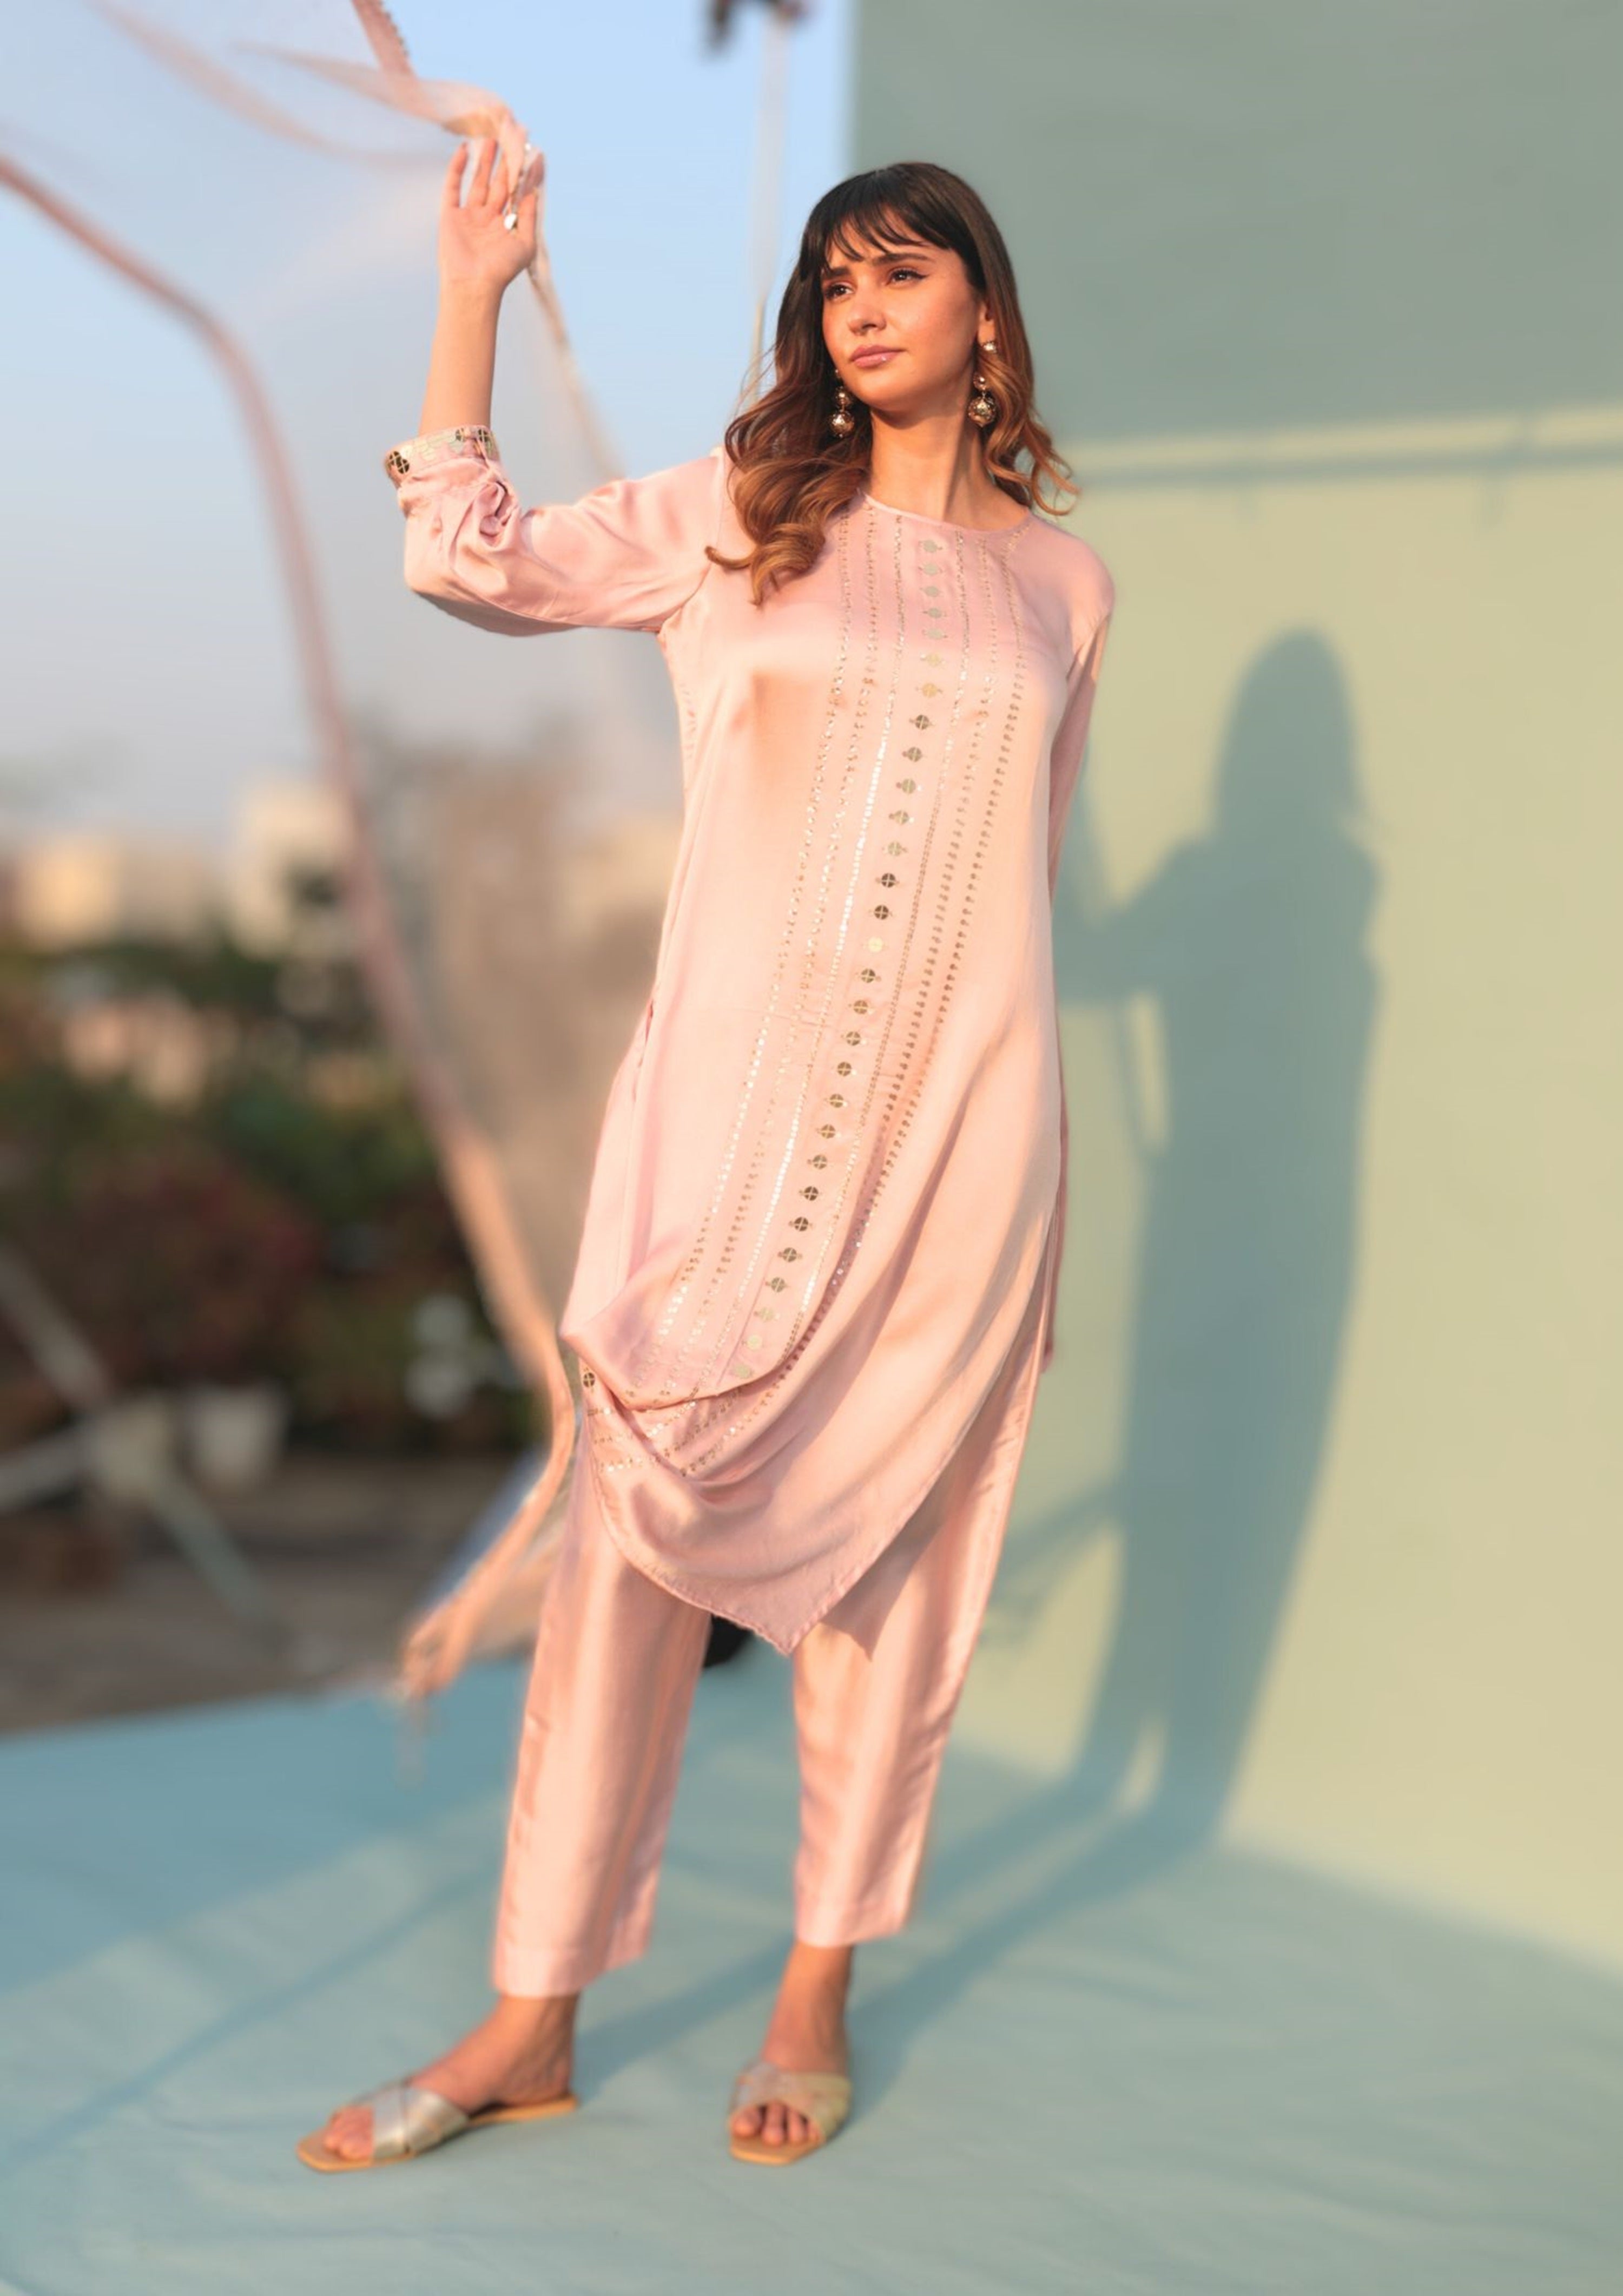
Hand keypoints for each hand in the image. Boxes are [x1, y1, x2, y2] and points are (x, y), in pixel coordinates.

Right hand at [438, 133, 541, 299]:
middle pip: (497, 184)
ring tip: (490, 140)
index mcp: (505, 226)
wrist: (473, 284)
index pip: (515, 194)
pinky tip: (464, 150)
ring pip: (477, 181)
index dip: (521, 175)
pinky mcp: (450, 215)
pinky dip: (457, 168)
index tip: (529, 153)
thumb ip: (529, 215)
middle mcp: (487, 219)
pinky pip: (453, 186)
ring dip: (483, 161)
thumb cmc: (501, 270)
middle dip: (502, 163)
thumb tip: (534, 190)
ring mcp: (469, 216)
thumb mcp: (525, 242)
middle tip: (508, 139)